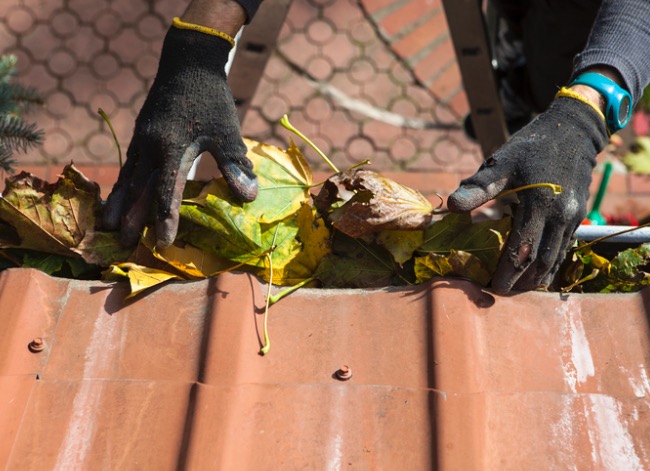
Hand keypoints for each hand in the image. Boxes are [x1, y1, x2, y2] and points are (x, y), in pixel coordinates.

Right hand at [102, 25, 256, 246]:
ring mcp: (141, 140)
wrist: (187, 63)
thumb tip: (249, 198)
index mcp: (170, 147)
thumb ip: (234, 165)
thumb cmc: (211, 99)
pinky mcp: (140, 135)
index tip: (163, 243)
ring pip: (128, 178)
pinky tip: (120, 196)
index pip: (166, 192)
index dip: (164, 219)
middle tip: (123, 245)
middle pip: (139, 190)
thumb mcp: (227, 132)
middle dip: (131, 218)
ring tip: (108, 226)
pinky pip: (128, 166)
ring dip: (119, 203)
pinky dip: (122, 185)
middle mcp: (149, 147)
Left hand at [448, 96, 607, 292]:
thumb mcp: (502, 161)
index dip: (507, 272)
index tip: (491, 287)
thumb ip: (479, 187)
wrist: (572, 131)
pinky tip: (536, 274)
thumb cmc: (531, 146)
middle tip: (500, 294)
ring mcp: (572, 218)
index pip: (522, 249)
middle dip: (521, 282)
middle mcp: (561, 215)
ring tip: (516, 290)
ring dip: (536, 278)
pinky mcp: (577, 217)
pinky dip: (550, 265)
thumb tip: (451, 206)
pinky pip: (564, 249)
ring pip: (555, 259)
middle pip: (541, 261)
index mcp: (539, 202)